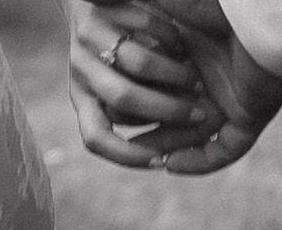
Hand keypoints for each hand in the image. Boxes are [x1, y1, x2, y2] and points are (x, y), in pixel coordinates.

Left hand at [69, 0, 217, 170]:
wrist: (89, 1)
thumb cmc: (115, 58)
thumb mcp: (114, 89)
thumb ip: (133, 115)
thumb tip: (167, 154)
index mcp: (82, 98)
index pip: (95, 138)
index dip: (127, 155)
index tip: (161, 160)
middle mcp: (81, 69)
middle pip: (124, 98)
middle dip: (167, 110)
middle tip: (200, 115)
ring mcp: (92, 36)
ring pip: (139, 63)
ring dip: (174, 74)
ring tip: (195, 79)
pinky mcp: (108, 6)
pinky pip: (147, 26)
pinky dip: (171, 39)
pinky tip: (182, 45)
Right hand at [71, 0, 281, 174]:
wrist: (260, 11)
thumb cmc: (212, 3)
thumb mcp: (159, 5)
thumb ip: (127, 4)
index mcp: (185, 60)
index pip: (152, 96)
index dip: (131, 108)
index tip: (110, 107)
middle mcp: (206, 86)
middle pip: (170, 123)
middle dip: (149, 130)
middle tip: (130, 132)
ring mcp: (229, 104)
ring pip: (191, 141)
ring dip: (166, 148)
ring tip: (148, 156)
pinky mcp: (249, 118)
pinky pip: (222, 154)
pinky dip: (198, 162)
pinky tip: (172, 164)